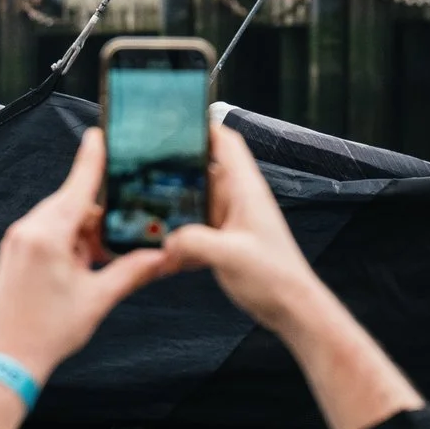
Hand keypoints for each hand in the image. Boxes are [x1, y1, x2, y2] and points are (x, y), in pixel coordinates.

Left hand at [0, 128, 171, 383]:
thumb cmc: (44, 334)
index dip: (93, 159)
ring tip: (106, 261)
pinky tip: (86, 267)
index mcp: (47, 235)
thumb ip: (132, 271)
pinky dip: (71, 244)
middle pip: (74, 204)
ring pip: (63, 222)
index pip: (78, 185)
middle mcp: (28, 230)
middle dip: (102, 215)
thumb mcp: (97, 300)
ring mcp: (17, 242)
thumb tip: (162, 256)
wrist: (4, 362)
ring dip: (87, 235)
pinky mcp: (14, 254)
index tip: (101, 134)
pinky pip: (49, 235)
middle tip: (131, 228)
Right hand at [163, 126, 419, 428]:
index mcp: (245, 191)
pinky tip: (157, 246)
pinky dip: (175, 234)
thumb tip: (166, 241)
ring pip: (193, 199)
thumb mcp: (231, 257)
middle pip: (201, 169)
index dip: (201, 126)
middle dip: (172, 166)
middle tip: (139, 164)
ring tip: (139, 203)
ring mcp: (229, 220)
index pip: (225, 143)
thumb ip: (194, 243)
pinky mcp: (222, 241)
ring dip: (170, 203)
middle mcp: (236, 200)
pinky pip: (192, 228)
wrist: (291, 309)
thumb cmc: (276, 278)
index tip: (172, 120)